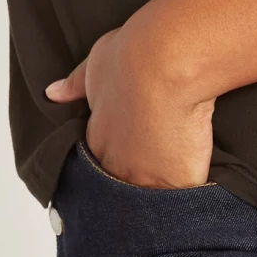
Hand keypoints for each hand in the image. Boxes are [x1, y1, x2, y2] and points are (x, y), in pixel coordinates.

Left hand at [45, 10, 216, 188]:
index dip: (121, 158)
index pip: (102, 164)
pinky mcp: (179, 183)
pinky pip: (187, 197)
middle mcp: (117, 166)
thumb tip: (52, 92)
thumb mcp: (95, 65)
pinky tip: (203, 184)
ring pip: (155, 198)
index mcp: (98, 141)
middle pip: (127, 186)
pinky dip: (195, 192)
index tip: (136, 149)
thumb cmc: (131, 58)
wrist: (166, 63)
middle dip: (140, 181)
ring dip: (166, 191)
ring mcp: (148, 179)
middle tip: (160, 167)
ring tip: (182, 182)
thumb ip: (75, 84)